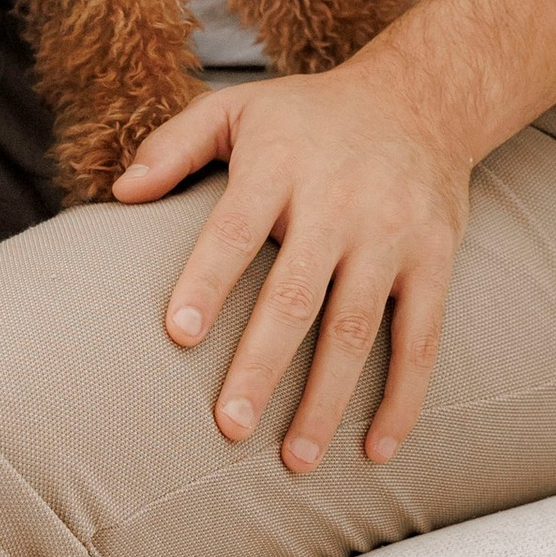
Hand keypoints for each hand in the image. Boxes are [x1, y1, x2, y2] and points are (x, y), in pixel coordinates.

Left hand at [114, 60, 470, 463]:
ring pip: (358, 329)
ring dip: (329, 400)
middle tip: (230, 427)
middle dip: (263, 365)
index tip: (179, 336)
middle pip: (297, 294)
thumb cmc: (308, 116)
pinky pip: (422, 338)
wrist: (424, 97)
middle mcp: (340, 202)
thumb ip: (175, 146)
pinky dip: (403, 397)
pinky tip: (378, 449)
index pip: (237, 229)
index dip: (209, 280)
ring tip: (297, 459)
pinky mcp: (435, 259)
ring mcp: (392, 235)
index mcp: (280, 166)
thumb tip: (120, 194)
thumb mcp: (237, 107)